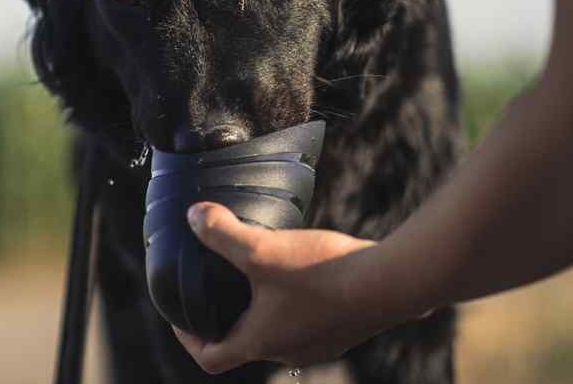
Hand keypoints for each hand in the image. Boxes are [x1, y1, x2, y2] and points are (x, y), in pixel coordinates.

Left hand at [172, 202, 393, 373]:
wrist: (390, 283)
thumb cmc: (322, 272)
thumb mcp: (262, 248)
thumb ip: (222, 233)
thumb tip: (193, 216)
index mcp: (260, 341)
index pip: (211, 357)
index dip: (189, 339)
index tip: (182, 318)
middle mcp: (289, 352)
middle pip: (247, 343)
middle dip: (230, 317)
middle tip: (221, 286)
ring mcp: (321, 344)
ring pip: (282, 331)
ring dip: (267, 310)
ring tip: (262, 275)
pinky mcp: (346, 330)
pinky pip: (312, 320)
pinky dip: (299, 303)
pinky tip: (305, 272)